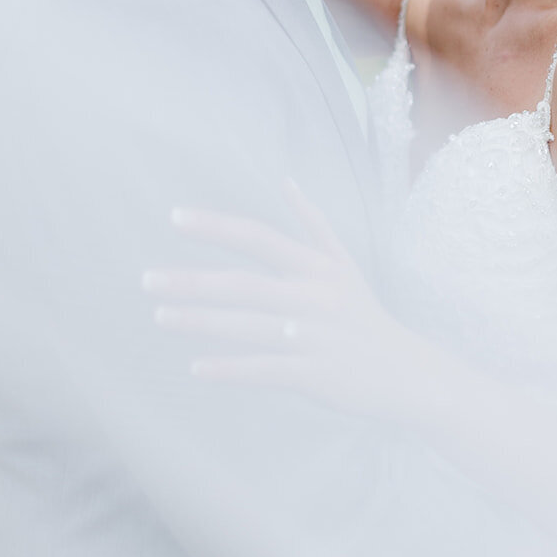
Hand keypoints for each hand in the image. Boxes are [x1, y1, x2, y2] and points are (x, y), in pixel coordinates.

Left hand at [145, 185, 434, 422]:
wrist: (409, 374)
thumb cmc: (366, 318)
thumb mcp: (344, 266)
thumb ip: (313, 224)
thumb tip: (286, 182)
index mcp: (318, 267)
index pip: (260, 238)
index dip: (218, 226)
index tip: (175, 217)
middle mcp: (315, 296)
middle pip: (245, 283)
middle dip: (194, 281)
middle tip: (147, 280)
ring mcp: (314, 337)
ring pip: (248, 326)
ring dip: (201, 322)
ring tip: (160, 316)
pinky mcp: (315, 375)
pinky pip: (264, 370)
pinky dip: (230, 368)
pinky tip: (197, 368)